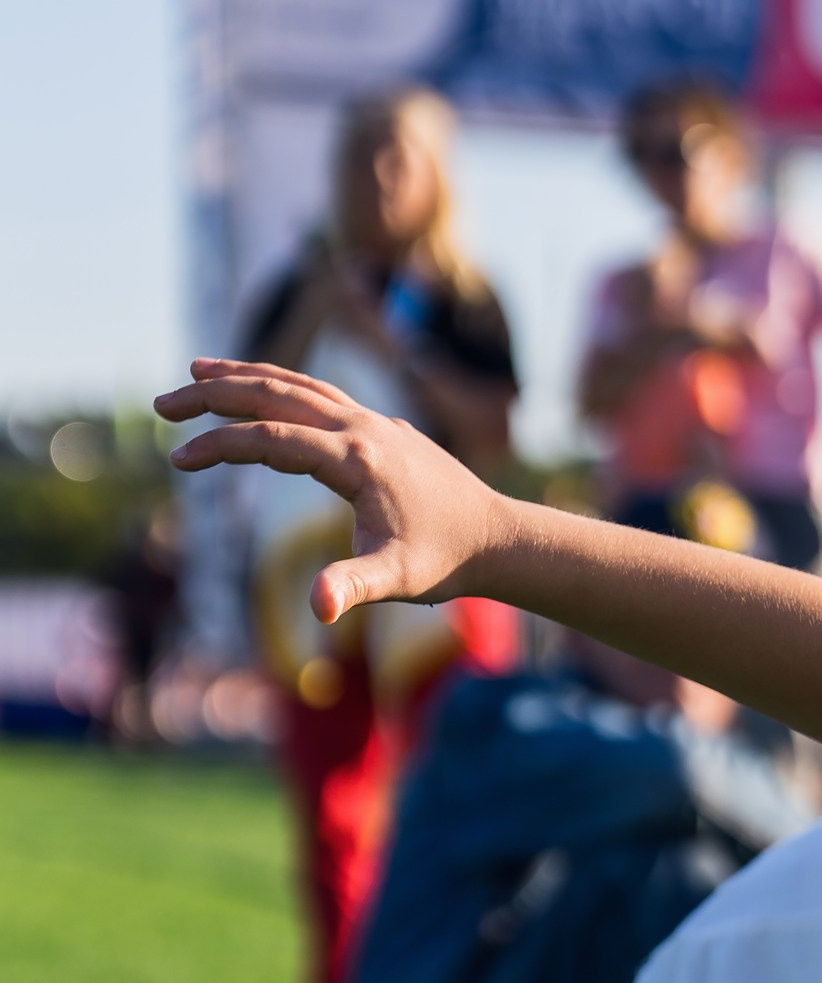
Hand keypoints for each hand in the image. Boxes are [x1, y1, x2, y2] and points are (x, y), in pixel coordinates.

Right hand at [157, 360, 501, 623]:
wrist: (496, 536)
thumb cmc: (445, 561)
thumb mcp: (396, 580)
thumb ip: (352, 587)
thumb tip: (317, 609)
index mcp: (357, 459)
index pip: (271, 441)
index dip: (221, 447)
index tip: (179, 461)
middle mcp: (363, 427)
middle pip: (276, 395)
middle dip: (215, 396)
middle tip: (164, 404)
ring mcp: (373, 421)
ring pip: (298, 384)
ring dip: (244, 376)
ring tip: (196, 372)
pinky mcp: (380, 426)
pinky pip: (319, 394)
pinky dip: (281, 385)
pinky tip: (259, 390)